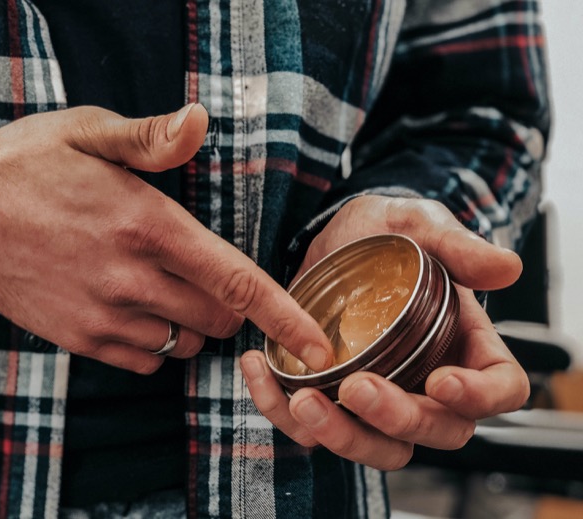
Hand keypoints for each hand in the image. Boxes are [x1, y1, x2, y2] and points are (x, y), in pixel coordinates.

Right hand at [0, 105, 332, 373]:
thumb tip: (200, 122)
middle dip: (232, 308)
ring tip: (167, 289)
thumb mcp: (87, 132)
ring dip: (192, 323)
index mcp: (146, 225)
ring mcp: (101, 315)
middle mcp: (130, 278)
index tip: (320, 347)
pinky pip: (143, 361)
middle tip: (212, 278)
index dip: (286, 318)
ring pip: (183, 343)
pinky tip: (136, 309)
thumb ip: (151, 138)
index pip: (236, 282)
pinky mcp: (77, 339)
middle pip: (218, 319)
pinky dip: (156, 343)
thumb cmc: (25, 165)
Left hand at [240, 196, 529, 469]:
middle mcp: (428, 381)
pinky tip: (259, 370)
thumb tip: (506, 267)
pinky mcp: (331, 398)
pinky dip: (283, 413)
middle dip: (398, 420)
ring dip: (342, 436)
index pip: (500, 390)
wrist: (332, 236)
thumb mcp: (418, 224)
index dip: (479, 397)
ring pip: (377, 446)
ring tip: (303, 401)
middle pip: (436, 430)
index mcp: (466, 345)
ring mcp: (381, 395)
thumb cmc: (388, 232)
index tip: (440, 381)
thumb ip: (457, 245)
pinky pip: (314, 429)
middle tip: (356, 387)